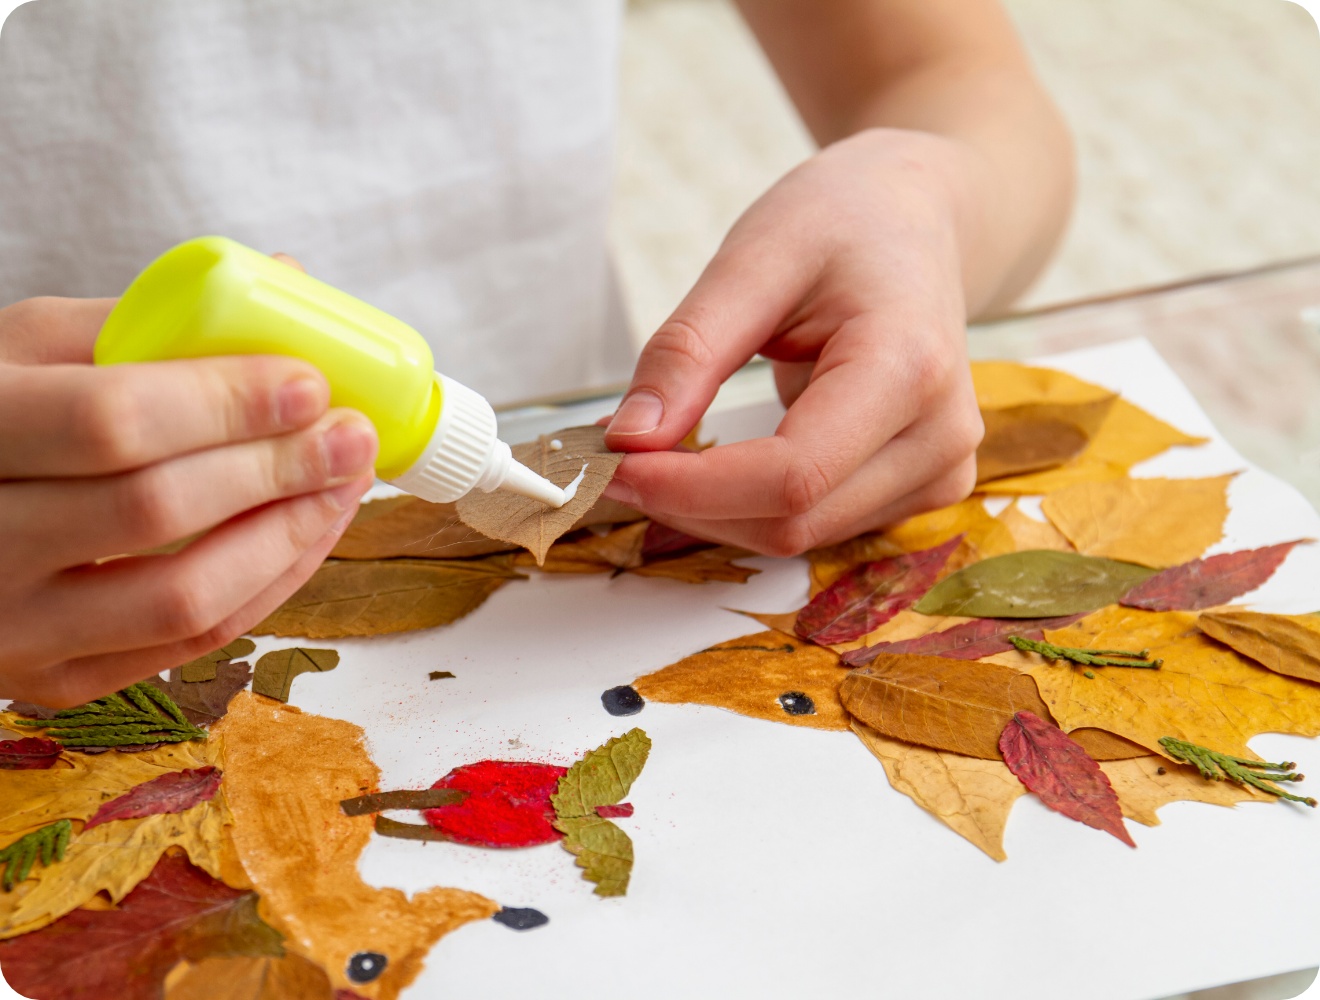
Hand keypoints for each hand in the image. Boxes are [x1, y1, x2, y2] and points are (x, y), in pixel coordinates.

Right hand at [0, 293, 377, 706]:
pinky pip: (194, 641)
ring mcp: (11, 629)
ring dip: (291, 534)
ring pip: (187, 596)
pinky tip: (309, 530)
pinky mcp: (55, 680)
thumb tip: (287, 283)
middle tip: (352, 435)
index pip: (112, 422)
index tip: (310, 384)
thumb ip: (148, 321)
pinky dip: (270, 583)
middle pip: (157, 511)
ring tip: (345, 483)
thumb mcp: (26, 347)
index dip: (226, 404)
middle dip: (278, 467)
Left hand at [603, 129, 983, 555]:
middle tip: (614, 457)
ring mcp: (939, 473)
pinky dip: (747, 511)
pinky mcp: (922, 490)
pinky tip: (712, 469)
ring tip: (661, 453)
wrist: (915, 221)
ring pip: (798, 539)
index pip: (791, 476)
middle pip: (790, 521)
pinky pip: (817, 530)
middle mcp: (939, 437)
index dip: (690, 488)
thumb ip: (688, 352)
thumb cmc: (843, 223)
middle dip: (688, 503)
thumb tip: (628, 440)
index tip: (609, 465)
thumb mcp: (753, 258)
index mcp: (909, 368)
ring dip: (712, 513)